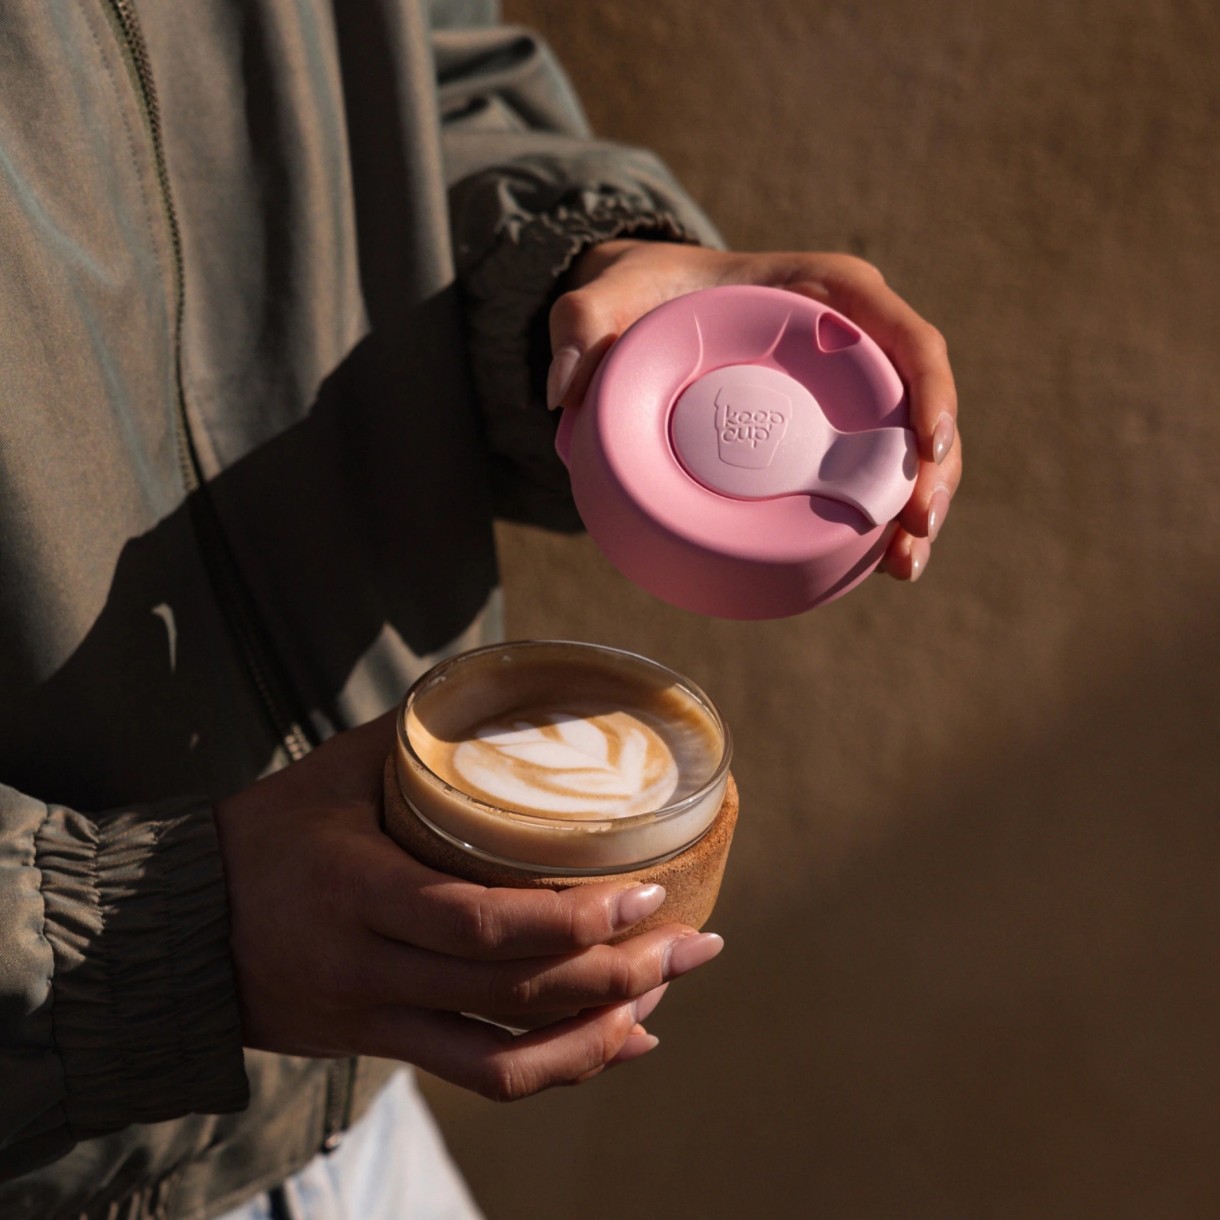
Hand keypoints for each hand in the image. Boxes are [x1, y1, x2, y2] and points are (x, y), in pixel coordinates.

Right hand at [213, 713, 722, 1100]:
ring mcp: (379, 1019)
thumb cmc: (268, 833)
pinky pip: (480, 1075)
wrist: (178, 932)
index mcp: (361, 891)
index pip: (480, 924)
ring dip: (601, 1029)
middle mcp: (372, 968)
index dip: (572, 921)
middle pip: (513, 995)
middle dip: (618, 975)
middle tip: (695, 940)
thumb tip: (509, 689)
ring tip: (669, 992)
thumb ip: (423, 736)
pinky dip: (558, 1065)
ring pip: (505, 1055)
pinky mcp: (385, 1045)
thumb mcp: (337, 770)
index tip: (646, 893)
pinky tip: (617, 1040)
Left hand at [548, 241, 961, 580]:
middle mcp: (852, 337)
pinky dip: (882, 516)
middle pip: (921, 401)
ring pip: (907, 446)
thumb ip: (576, 324)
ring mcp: (845, 386)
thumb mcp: (602, 297)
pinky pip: (870, 469)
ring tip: (904, 566)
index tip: (929, 449)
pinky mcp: (827, 428)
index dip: (932, 393)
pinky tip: (881, 567)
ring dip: (919, 506)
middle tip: (915, 536)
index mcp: (826, 293)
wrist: (644, 310)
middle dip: (935, 472)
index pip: (907, 336)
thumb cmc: (639, 296)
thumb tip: (565, 392)